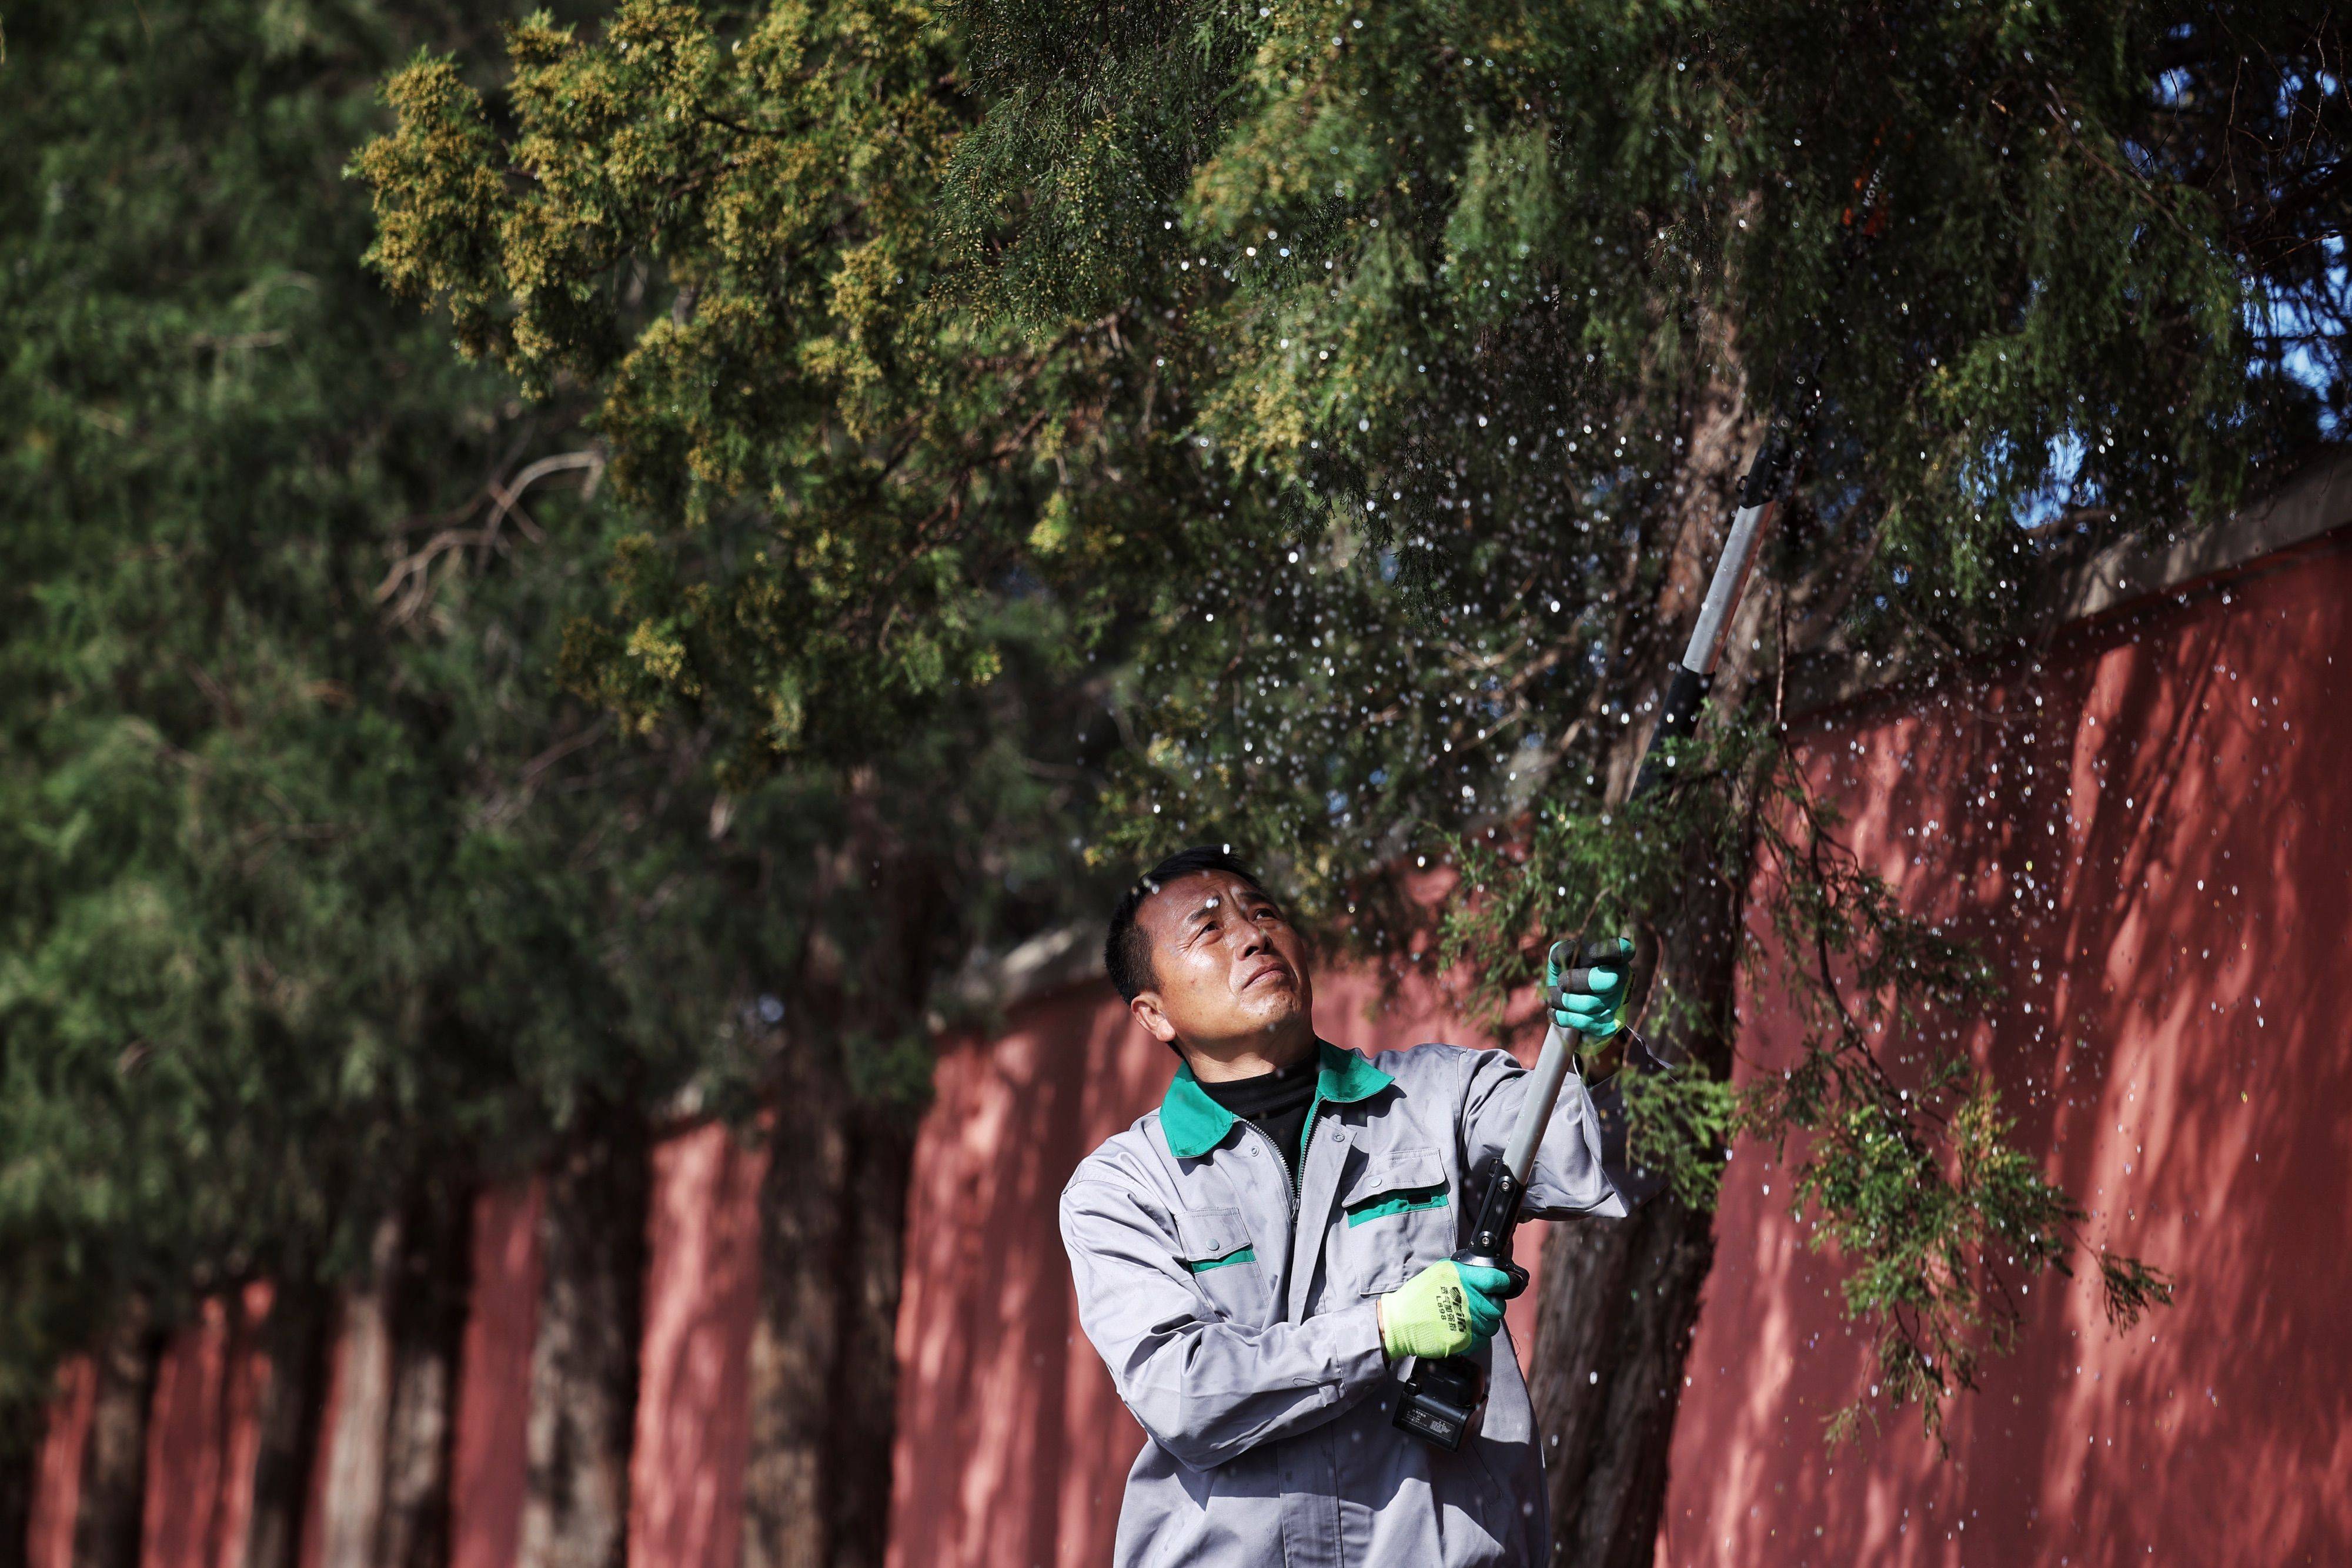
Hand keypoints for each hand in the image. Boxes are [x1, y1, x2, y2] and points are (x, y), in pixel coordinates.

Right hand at [1377, 1261, 1511, 1360]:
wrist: (1399, 1322)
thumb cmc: (1418, 1296)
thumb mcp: (1439, 1272)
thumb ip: (1464, 1271)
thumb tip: (1483, 1274)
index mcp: (1463, 1279)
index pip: (1496, 1280)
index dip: (1503, 1284)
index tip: (1500, 1287)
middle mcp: (1468, 1300)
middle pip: (1498, 1307)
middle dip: (1492, 1307)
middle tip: (1480, 1306)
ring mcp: (1467, 1322)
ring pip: (1492, 1326)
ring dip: (1484, 1324)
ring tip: (1468, 1320)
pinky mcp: (1464, 1341)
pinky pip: (1483, 1341)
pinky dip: (1477, 1338)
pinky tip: (1463, 1331)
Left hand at [1545, 936, 1629, 1040]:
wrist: (1573, 1009)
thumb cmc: (1570, 976)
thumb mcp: (1564, 960)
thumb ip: (1563, 950)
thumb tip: (1568, 951)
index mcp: (1615, 959)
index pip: (1623, 950)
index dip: (1609, 952)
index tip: (1591, 954)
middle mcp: (1623, 980)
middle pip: (1606, 980)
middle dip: (1575, 981)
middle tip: (1561, 981)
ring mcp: (1619, 1004)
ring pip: (1589, 1004)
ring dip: (1563, 1000)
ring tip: (1554, 996)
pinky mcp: (1610, 1026)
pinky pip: (1584, 1022)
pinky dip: (1563, 1016)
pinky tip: (1555, 1011)